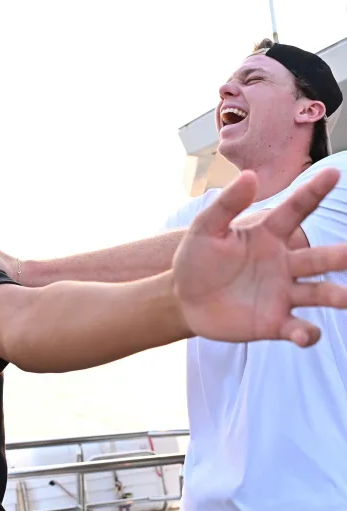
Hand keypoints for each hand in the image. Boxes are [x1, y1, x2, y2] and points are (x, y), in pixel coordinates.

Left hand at [173, 168, 346, 346]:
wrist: (183, 299)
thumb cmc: (196, 260)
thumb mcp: (205, 229)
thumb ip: (227, 205)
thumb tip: (249, 176)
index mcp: (268, 236)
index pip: (295, 211)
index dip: (313, 193)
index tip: (333, 173)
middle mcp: (283, 264)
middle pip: (318, 258)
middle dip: (339, 256)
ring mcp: (281, 294)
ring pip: (318, 293)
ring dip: (335, 295)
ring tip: (346, 297)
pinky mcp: (274, 322)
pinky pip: (297, 328)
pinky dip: (306, 333)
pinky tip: (305, 335)